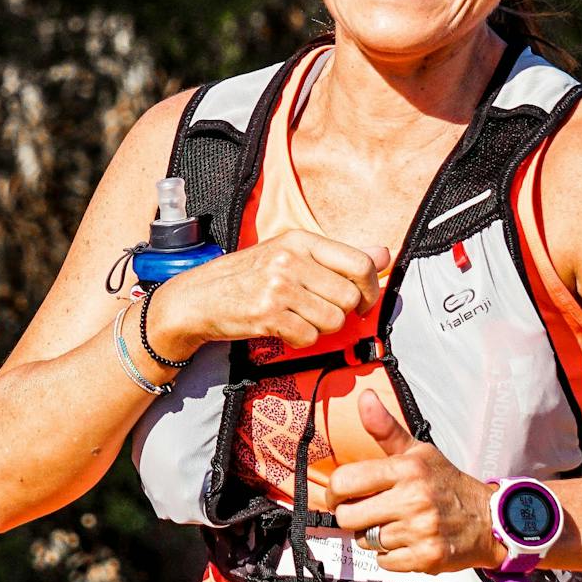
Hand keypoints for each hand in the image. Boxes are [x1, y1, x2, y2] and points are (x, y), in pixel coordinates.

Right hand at [145, 231, 389, 355]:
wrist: (197, 298)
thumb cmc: (246, 277)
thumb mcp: (290, 254)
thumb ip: (338, 256)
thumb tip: (384, 253)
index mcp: (300, 240)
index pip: (360, 264)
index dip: (371, 289)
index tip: (364, 302)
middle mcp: (291, 260)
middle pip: (350, 298)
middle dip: (342, 314)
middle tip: (320, 313)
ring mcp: (278, 288)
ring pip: (333, 321)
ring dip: (321, 329)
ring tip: (299, 319)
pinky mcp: (267, 315)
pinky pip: (309, 338)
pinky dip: (301, 340)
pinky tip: (285, 329)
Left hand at [329, 391, 500, 574]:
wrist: (489, 519)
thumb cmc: (447, 484)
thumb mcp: (419, 452)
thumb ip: (386, 428)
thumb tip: (364, 398)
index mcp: (407, 469)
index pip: (346, 482)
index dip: (335, 492)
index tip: (341, 496)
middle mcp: (413, 499)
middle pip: (349, 517)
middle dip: (353, 517)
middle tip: (368, 513)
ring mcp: (420, 530)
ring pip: (366, 540)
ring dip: (375, 536)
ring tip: (396, 525)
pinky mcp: (426, 558)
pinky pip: (384, 562)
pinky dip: (391, 556)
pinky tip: (408, 542)